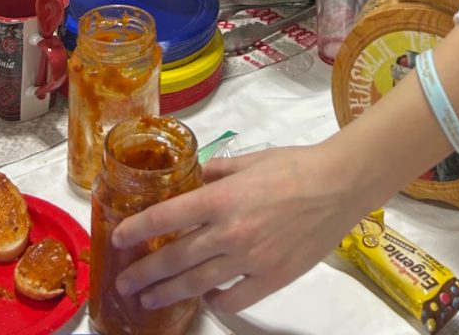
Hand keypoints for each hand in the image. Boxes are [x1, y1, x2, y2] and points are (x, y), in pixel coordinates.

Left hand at [112, 143, 364, 314]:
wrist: (339, 184)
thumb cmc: (296, 165)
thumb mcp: (251, 159)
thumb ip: (219, 171)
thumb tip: (197, 177)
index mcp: (222, 198)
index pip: (168, 217)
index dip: (138, 229)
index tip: (119, 238)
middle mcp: (230, 231)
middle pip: (175, 257)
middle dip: (145, 272)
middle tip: (124, 282)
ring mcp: (250, 259)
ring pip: (197, 283)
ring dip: (168, 292)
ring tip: (148, 299)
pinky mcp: (272, 278)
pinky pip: (234, 298)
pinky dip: (217, 300)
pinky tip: (208, 297)